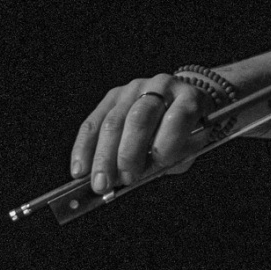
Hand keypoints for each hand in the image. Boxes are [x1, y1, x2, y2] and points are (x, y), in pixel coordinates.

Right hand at [72, 75, 213, 193]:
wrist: (179, 104)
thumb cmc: (186, 132)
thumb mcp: (189, 146)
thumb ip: (168, 160)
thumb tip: (131, 179)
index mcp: (190, 97)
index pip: (178, 118)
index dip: (167, 144)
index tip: (158, 165)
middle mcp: (162, 86)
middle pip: (139, 118)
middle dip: (127, 153)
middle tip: (120, 181)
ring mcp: (135, 88)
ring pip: (112, 122)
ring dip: (103, 157)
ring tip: (100, 183)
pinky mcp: (112, 96)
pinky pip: (92, 123)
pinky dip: (84, 149)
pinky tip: (80, 170)